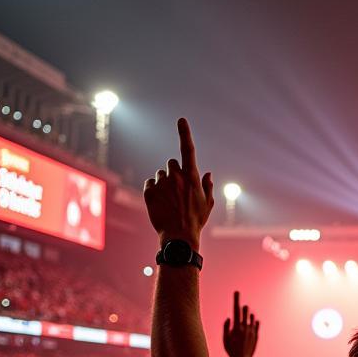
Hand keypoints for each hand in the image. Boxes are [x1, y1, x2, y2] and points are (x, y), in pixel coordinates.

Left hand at [143, 118, 214, 247]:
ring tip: (169, 201)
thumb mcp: (208, 204)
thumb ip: (208, 186)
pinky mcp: (149, 192)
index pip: (188, 150)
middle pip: (171, 164)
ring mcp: (162, 184)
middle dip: (174, 173)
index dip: (185, 133)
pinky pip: (149, 184)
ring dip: (164, 183)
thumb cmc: (196, 221)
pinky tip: (160, 204)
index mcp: (192, 177)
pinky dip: (153, 191)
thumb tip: (207, 173)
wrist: (178, 237)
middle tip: (178, 191)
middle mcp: (176, 177)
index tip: (181, 120)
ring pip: (160, 175)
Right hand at [223, 291, 259, 356]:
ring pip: (251, 318)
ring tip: (246, 310)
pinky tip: (254, 320)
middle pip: (244, 312)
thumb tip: (229, 318)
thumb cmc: (231, 350)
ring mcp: (252, 331)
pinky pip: (256, 326)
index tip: (236, 292)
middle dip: (242, 306)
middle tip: (240, 299)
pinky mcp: (256, 336)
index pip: (236, 310)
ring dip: (248, 314)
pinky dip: (255, 322)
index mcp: (237, 327)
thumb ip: (226, 328)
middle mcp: (245, 327)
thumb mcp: (225, 339)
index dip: (236, 300)